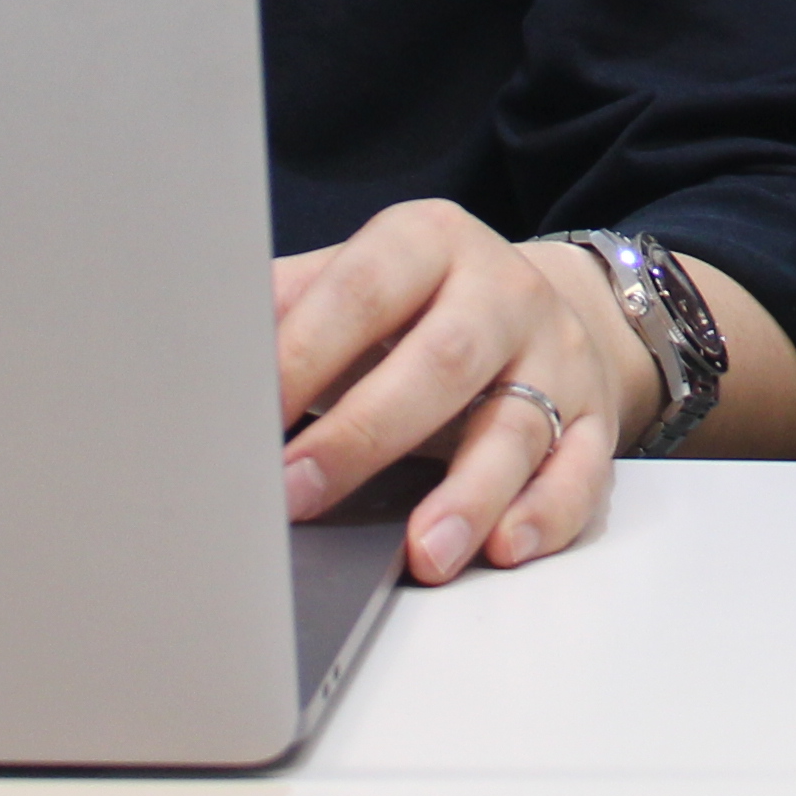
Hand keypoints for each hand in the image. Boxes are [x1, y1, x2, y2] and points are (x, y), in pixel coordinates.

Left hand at [271, 201, 648, 583]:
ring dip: (468, 494)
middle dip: (364, 434)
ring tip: (422, 553)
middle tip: (297, 496)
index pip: (364, 289)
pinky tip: (504, 547)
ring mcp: (557, 357)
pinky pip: (582, 471)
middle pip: (442, 360)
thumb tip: (198, 343)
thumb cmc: (418, 311)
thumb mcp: (357, 281)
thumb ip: (287, 305)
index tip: (248, 416)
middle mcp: (501, 291)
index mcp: (430, 242)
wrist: (542, 308)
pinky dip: (546, 514)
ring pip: (518, 425)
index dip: (304, 353)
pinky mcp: (596, 421)